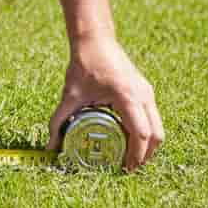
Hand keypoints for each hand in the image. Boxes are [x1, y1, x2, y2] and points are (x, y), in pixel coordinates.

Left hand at [47, 34, 163, 171]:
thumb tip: (51, 145)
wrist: (95, 38)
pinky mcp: (146, 90)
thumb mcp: (71, 94)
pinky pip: (152, 117)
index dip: (135, 156)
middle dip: (144, 155)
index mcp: (127, 96)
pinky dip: (146, 132)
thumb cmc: (84, 63)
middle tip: (128, 168)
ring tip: (129, 157)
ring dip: (147, 145)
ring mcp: (147, 92)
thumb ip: (59, 120)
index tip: (124, 169)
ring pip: (157, 127)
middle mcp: (143, 95)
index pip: (140, 134)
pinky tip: (129, 138)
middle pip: (156, 135)